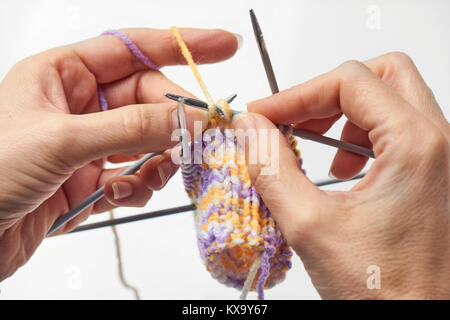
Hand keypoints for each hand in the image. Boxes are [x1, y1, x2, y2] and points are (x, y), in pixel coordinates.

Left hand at [0, 28, 237, 280]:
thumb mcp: (62, 141)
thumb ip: (131, 128)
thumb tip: (189, 119)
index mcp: (63, 76)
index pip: (133, 49)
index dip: (182, 45)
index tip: (225, 46)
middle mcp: (80, 107)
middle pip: (149, 101)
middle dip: (174, 121)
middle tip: (200, 139)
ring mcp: (89, 145)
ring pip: (148, 142)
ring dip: (157, 161)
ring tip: (147, 178)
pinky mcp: (92, 181)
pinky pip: (135, 175)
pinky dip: (139, 187)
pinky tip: (117, 196)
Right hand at [233, 52, 449, 298]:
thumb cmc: (384, 290)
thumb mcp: (310, 226)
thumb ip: (272, 169)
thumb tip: (250, 129)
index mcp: (415, 146)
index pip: (350, 82)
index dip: (297, 94)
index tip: (264, 116)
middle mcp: (438, 143)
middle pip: (382, 76)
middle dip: (329, 92)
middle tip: (293, 120)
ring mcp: (440, 157)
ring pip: (391, 99)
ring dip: (344, 114)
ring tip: (313, 145)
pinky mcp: (432, 173)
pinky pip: (397, 130)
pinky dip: (360, 136)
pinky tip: (341, 171)